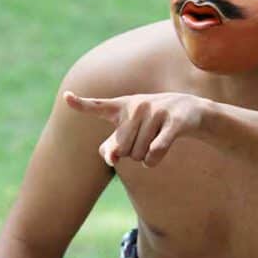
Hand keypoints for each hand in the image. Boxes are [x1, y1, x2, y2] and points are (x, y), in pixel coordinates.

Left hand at [63, 91, 207, 166]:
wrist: (190, 112)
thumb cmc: (154, 124)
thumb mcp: (130, 132)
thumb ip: (111, 147)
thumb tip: (110, 159)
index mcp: (122, 106)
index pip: (98, 106)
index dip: (81, 104)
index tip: (66, 97)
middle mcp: (137, 106)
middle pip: (122, 150)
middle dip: (132, 154)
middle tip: (145, 141)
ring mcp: (156, 112)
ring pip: (139, 154)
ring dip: (146, 159)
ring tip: (156, 141)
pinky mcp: (174, 122)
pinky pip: (155, 151)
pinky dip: (153, 160)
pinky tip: (156, 156)